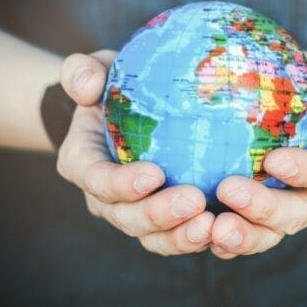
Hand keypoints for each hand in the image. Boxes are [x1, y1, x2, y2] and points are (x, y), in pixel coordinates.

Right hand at [56, 50, 213, 255]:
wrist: (126, 112)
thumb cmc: (112, 86)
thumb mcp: (96, 68)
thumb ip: (81, 72)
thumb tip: (86, 88)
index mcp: (83, 162)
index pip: (95, 178)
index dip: (120, 183)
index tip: (154, 174)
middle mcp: (104, 196)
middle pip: (126, 216)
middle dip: (158, 215)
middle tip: (194, 201)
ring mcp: (132, 212)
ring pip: (152, 236)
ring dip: (180, 237)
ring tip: (210, 225)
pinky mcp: (161, 220)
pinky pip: (176, 236)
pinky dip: (197, 237)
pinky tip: (224, 228)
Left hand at [210, 50, 306, 258]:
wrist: (298, 114)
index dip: (305, 170)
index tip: (274, 160)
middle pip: (299, 212)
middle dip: (266, 209)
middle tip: (229, 190)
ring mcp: (291, 212)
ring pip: (272, 234)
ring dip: (245, 236)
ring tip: (215, 229)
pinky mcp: (263, 221)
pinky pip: (248, 237)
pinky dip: (229, 244)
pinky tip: (203, 235)